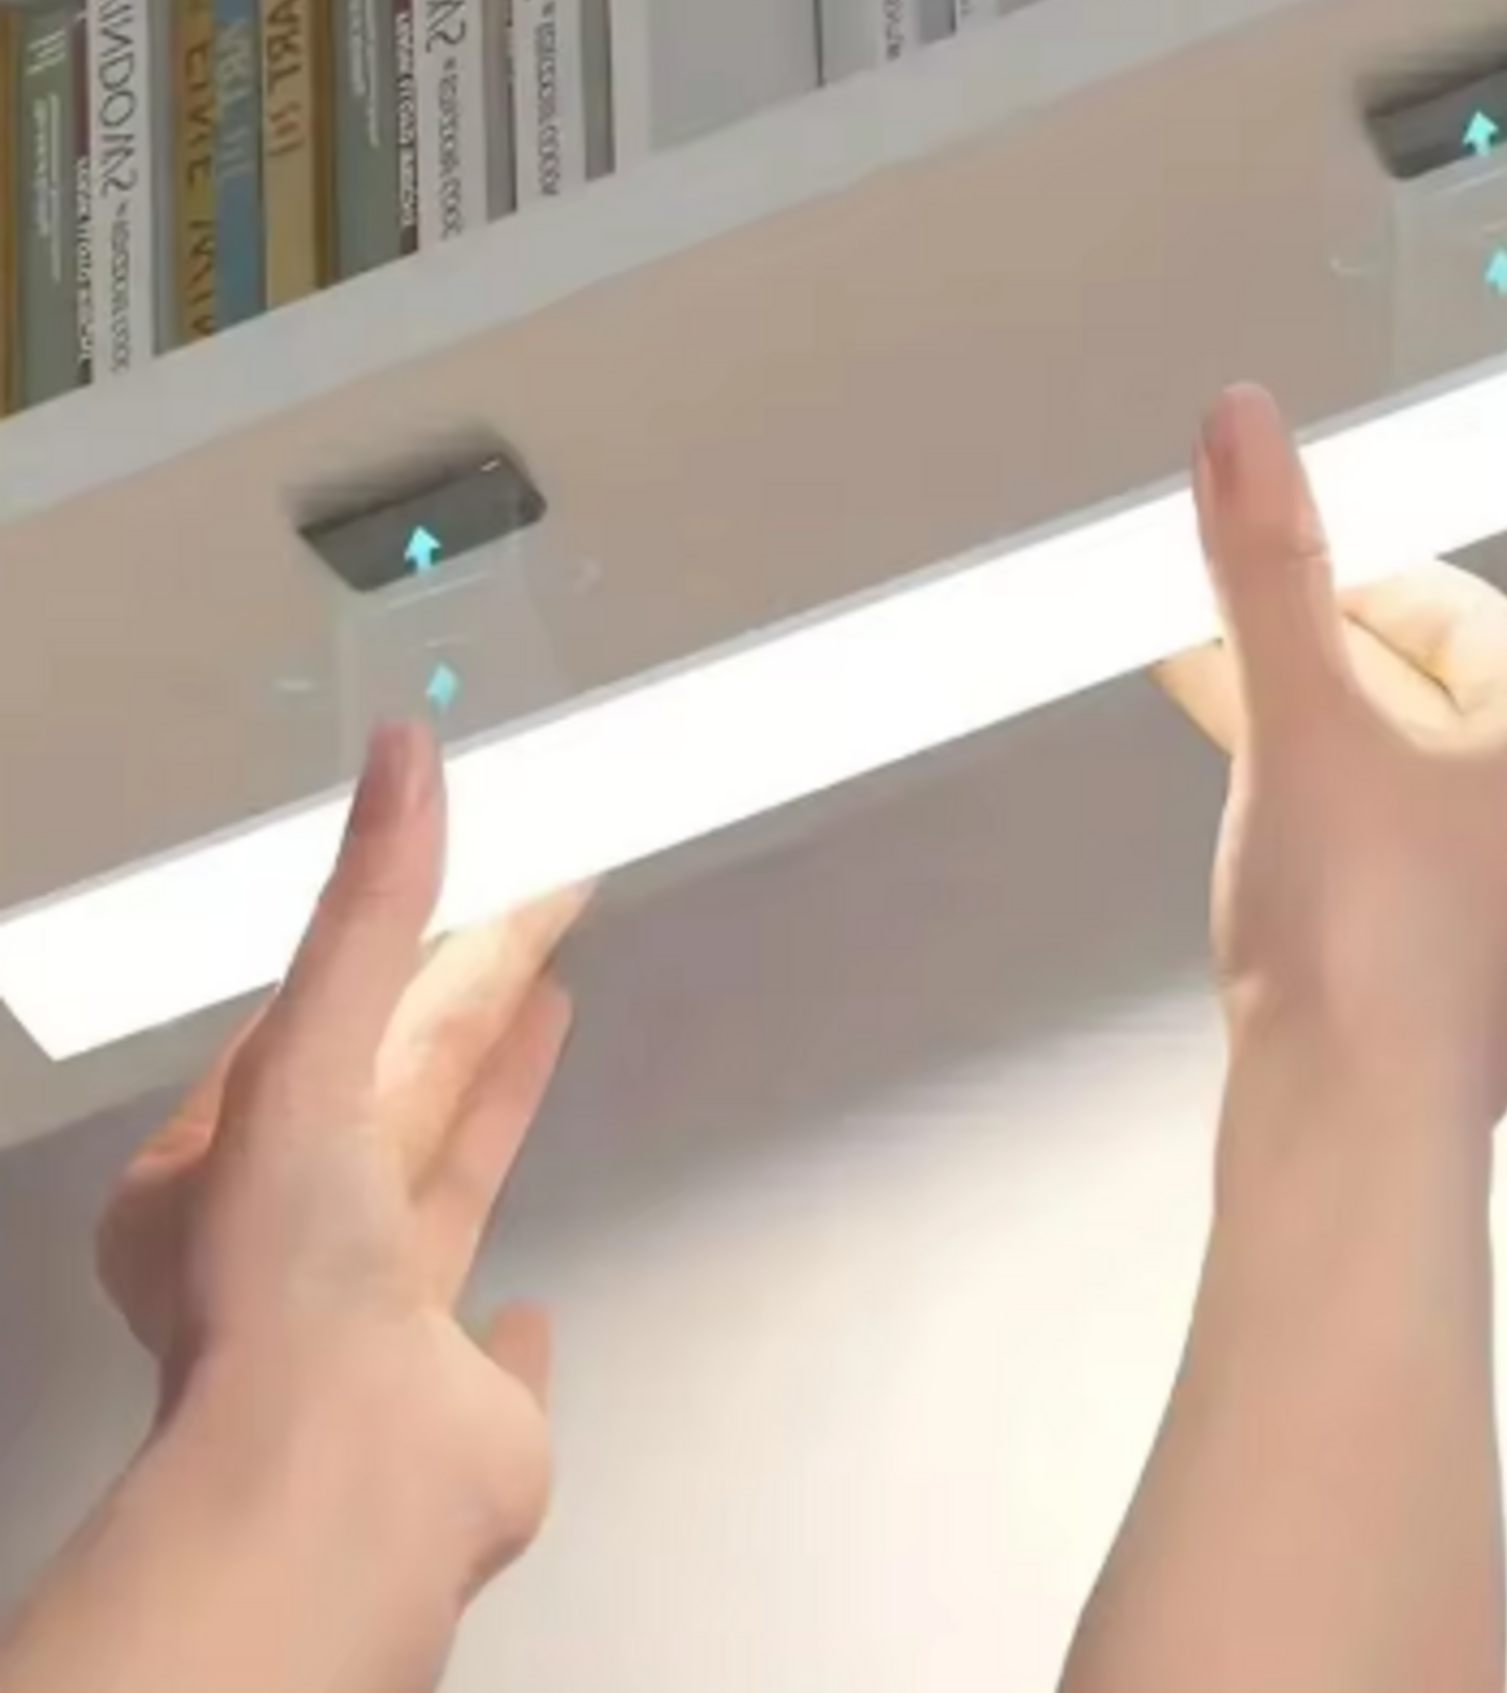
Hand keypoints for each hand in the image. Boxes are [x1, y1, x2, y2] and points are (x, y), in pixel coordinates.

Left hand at [96, 724, 587, 1600]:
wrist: (338, 1486)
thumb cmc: (292, 1268)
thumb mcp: (313, 1056)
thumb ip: (365, 908)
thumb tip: (404, 749)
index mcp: (221, 1171)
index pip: (326, 1018)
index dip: (407, 937)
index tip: (484, 878)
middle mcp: (292, 1242)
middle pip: (399, 1082)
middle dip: (472, 993)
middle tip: (553, 904)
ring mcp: (374, 1325)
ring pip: (443, 1179)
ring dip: (495, 1095)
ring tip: (557, 1004)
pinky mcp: (458, 1400)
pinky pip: (487, 1339)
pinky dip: (515, 1313)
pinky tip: (537, 1302)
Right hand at [1159, 385, 1506, 1127]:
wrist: (1351, 1125)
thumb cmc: (1358, 926)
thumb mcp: (1299, 715)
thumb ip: (1268, 567)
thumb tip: (1244, 423)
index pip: (1449, 614)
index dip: (1334, 587)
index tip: (1255, 585)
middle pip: (1424, 702)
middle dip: (1308, 668)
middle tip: (1218, 646)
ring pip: (1405, 787)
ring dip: (1310, 748)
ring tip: (1221, 725)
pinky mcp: (1470, 988)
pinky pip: (1397, 867)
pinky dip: (1329, 831)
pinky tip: (1262, 835)